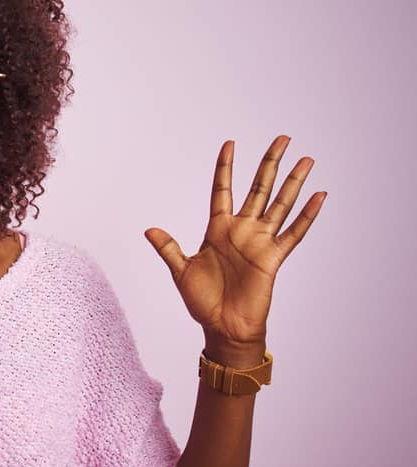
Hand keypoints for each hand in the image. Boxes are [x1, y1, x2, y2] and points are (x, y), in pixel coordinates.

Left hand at [144, 135, 325, 362]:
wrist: (222, 328)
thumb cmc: (202, 302)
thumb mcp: (181, 271)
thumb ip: (169, 248)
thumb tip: (148, 229)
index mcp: (217, 229)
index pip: (222, 190)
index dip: (225, 168)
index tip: (230, 144)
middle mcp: (241, 230)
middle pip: (258, 188)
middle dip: (270, 163)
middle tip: (283, 138)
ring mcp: (259, 242)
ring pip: (280, 204)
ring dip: (293, 182)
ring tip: (306, 159)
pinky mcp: (273, 258)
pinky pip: (293, 233)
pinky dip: (307, 215)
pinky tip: (318, 196)